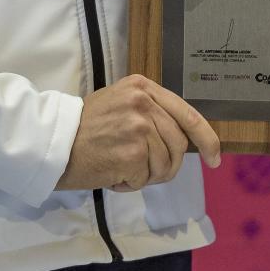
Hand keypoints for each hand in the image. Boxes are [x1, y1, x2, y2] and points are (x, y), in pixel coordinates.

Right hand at [57, 74, 221, 191]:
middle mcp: (144, 103)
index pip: (187, 113)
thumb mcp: (121, 103)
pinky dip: (132, 184)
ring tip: (121, 167)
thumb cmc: (85, 127)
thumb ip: (151, 112)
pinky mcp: (133, 153)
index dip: (206, 138)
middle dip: (168, 165)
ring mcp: (140, 127)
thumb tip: (184, 137)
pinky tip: (113, 174)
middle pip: (179, 144)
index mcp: (143, 87)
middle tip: (145, 170)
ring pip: (166, 165)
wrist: (54, 142)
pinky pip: (147, 178)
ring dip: (147, 175)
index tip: (215, 157)